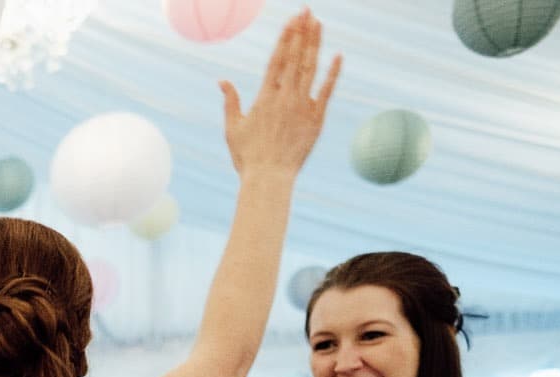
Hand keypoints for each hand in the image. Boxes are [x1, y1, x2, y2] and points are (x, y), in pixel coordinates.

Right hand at [220, 10, 339, 176]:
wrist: (269, 177)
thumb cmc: (247, 156)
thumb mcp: (232, 128)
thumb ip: (230, 101)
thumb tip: (222, 81)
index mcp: (265, 97)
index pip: (278, 60)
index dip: (286, 38)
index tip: (291, 20)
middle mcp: (285, 97)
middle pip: (295, 58)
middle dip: (301, 32)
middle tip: (307, 11)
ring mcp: (303, 106)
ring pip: (311, 68)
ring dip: (315, 44)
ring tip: (318, 23)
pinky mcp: (316, 118)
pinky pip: (327, 91)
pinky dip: (333, 73)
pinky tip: (338, 56)